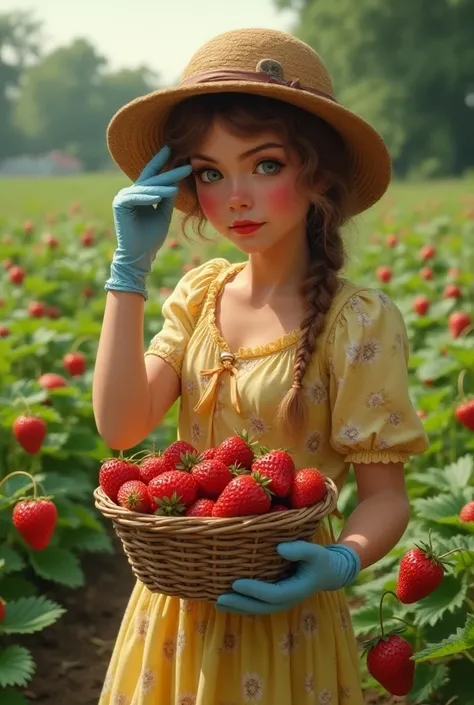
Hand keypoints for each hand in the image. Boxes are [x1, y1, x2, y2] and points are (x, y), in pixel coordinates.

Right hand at [105, 145, 191, 298]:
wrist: (140, 255)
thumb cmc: (151, 238)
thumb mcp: (163, 214)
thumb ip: (167, 197)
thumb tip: (175, 181)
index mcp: (140, 194)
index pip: (152, 174)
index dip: (162, 163)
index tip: (175, 152)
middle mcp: (130, 193)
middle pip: (152, 179)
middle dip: (169, 173)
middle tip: (186, 166)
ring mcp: (123, 197)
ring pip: (146, 188)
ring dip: (161, 187)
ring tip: (175, 186)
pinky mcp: (119, 205)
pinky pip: (136, 198)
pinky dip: (148, 197)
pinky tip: (159, 197)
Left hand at [216, 542, 360, 614]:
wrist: (330, 571)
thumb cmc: (321, 559)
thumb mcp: (315, 552)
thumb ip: (299, 550)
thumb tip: (279, 548)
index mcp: (295, 590)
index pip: (271, 594)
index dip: (253, 590)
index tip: (236, 583)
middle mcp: (287, 600)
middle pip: (260, 607)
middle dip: (239, 604)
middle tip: (219, 599)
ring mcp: (281, 601)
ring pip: (257, 609)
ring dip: (238, 607)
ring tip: (218, 602)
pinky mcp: (276, 598)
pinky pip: (258, 604)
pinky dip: (243, 603)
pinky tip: (229, 599)